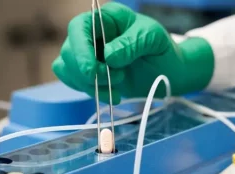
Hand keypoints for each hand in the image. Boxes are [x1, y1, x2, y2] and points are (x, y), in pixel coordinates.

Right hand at [52, 2, 213, 103]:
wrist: (166, 70)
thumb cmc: (160, 47)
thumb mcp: (152, 37)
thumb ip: (132, 43)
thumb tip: (108, 56)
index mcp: (104, 18)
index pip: (78, 28)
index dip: (80, 50)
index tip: (92, 71)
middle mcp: (91, 35)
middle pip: (69, 52)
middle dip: (89, 72)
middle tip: (118, 78)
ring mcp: (87, 56)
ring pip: (68, 70)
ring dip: (90, 84)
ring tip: (118, 86)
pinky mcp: (89, 75)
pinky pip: (76, 83)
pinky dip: (92, 92)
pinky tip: (112, 94)